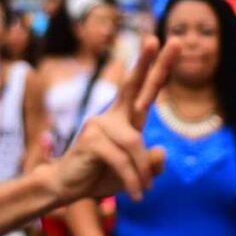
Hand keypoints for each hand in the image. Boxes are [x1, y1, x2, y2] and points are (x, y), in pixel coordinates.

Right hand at [49, 37, 179, 203]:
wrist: (66, 188)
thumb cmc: (100, 177)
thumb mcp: (135, 174)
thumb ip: (151, 165)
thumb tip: (161, 151)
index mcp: (125, 118)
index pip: (144, 90)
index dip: (157, 67)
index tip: (169, 41)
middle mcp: (112, 116)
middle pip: (134, 85)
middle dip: (151, 63)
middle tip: (168, 40)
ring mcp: (99, 124)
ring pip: (135, 144)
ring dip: (143, 172)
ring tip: (145, 192)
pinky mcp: (92, 140)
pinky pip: (122, 159)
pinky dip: (132, 179)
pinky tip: (136, 195)